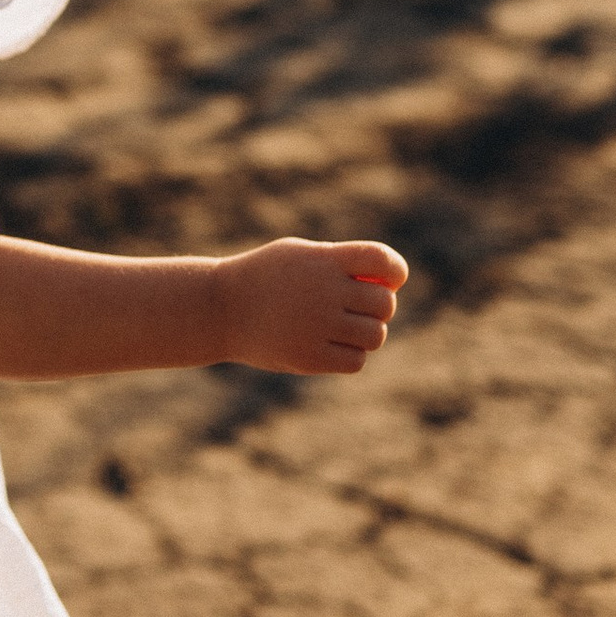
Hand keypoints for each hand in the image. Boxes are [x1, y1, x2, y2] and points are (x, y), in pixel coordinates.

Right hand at [217, 237, 406, 376]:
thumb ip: (341, 264)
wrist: (220, 309)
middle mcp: (324, 291)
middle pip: (384, 304)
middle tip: (356, 308)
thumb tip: (388, 285)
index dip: (395, 271)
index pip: (382, 260)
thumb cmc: (265, 278)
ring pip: (375, 335)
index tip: (388, 279)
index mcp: (324, 261)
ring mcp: (318, 325)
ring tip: (343, 328)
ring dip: (366, 333)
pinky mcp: (310, 357)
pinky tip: (331, 345)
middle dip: (378, 307)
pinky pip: (356, 361)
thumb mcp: (299, 255)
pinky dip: (350, 355)